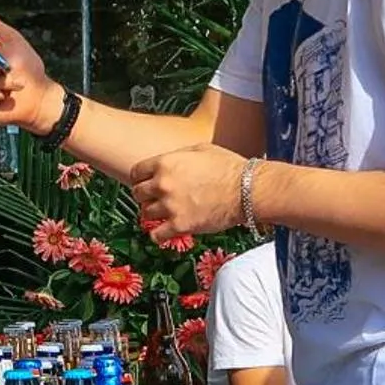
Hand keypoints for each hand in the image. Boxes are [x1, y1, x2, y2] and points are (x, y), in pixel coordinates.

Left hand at [131, 144, 249, 239]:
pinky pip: (156, 235)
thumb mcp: (200, 150)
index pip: (136, 173)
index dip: (141, 178)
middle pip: (138, 194)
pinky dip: (158, 235)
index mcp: (166, 163)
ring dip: (153, 214)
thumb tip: (170, 162)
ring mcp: (170, 206)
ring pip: (145, 214)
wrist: (247, 190)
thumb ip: (178, 156)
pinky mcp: (180, 225)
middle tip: (156, 199)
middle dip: (146, 196)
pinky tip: (164, 232)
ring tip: (164, 214)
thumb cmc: (229, 167)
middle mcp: (163, 184)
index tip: (146, 183)